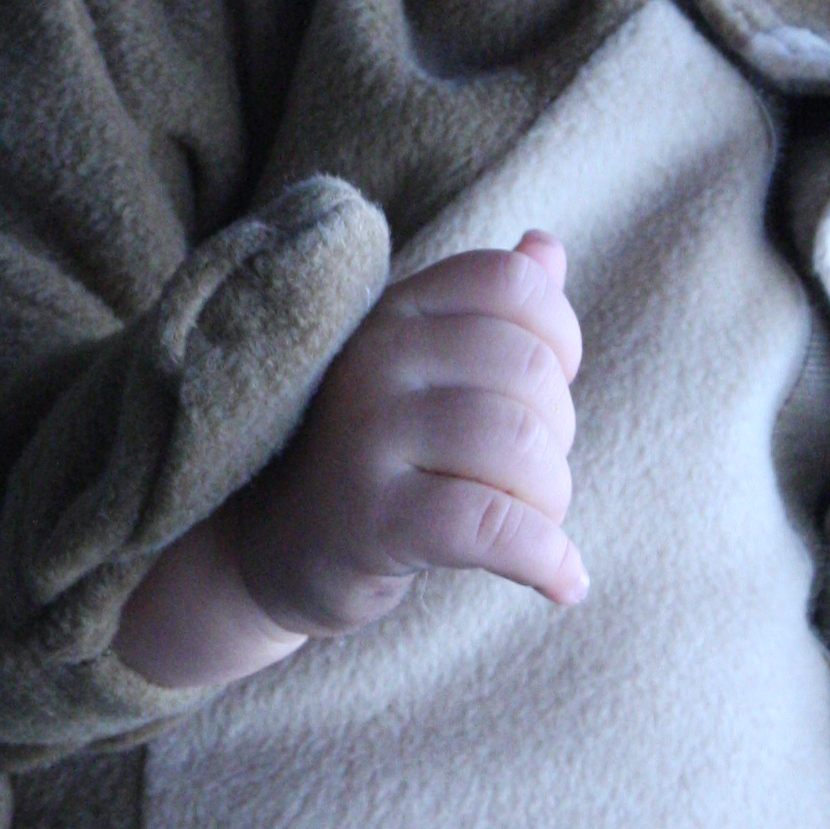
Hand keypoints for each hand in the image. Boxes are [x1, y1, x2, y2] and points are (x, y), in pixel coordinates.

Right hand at [115, 231, 584, 690]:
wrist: (264, 550)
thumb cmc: (363, 453)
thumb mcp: (414, 368)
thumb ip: (482, 308)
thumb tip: (547, 247)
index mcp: (394, 311)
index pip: (510, 284)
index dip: (558, 338)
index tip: (545, 393)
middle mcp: (375, 358)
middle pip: (529, 372)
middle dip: (557, 435)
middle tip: (526, 478)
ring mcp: (367, 436)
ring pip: (519, 449)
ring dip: (550, 499)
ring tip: (533, 526)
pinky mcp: (373, 519)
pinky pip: (493, 527)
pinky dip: (546, 559)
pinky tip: (564, 582)